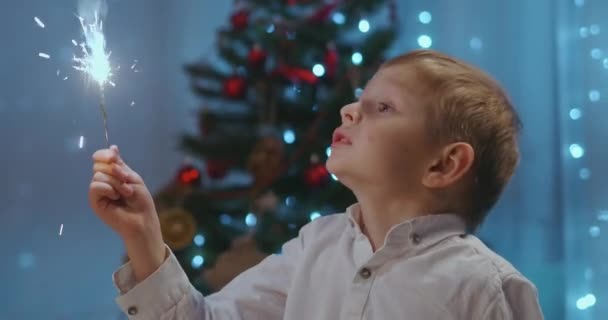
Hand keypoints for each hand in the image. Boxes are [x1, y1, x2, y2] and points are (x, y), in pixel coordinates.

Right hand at [89, 145, 165, 281]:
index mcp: (113, 174)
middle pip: (99, 165)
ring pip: (98, 175)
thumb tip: (112, 147)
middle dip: (115, 171)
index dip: (105, 154)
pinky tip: (115, 197)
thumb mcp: (132, 178)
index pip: (101, 158)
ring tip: (126, 193)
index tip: (114, 156)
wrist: (142, 219)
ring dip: (116, 182)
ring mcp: (99, 191)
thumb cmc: (140, 200)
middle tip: (127, 181)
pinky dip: (108, 189)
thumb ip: (119, 165)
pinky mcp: (95, 201)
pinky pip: (95, 186)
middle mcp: (104, 181)